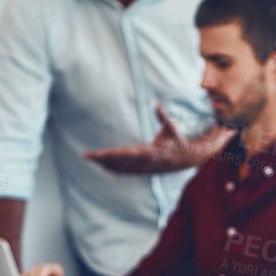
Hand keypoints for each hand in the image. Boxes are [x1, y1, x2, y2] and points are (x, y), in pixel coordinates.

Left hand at [83, 104, 232, 173]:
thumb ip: (163, 117)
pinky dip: (113, 169)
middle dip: (102, 159)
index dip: (112, 154)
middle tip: (87, 155)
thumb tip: (158, 104)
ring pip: (120, 168)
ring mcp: (144, 168)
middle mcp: (145, 163)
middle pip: (119, 162)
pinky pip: (125, 171)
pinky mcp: (144, 171)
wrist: (188, 160)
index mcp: (150, 152)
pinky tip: (103, 166)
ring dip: (104, 164)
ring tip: (90, 159)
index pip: (126, 154)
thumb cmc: (178, 141)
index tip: (99, 154)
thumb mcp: (172, 129)